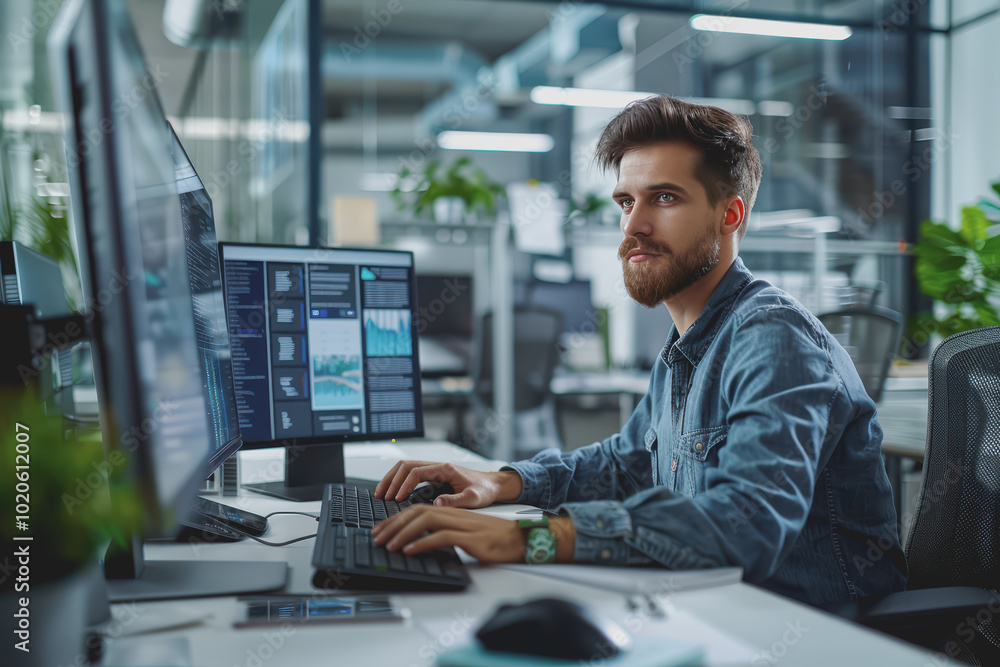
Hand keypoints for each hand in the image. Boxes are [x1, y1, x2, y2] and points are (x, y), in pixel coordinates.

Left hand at [370, 505, 524, 561]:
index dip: (397, 519)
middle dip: (394, 524)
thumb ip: (445, 533)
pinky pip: (442, 537)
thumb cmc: (495, 538)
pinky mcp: (471, 538)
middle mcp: (454, 514)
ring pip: (426, 521)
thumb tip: (421, 544)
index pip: (418, 510)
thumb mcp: (465, 533)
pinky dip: (423, 543)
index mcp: (451, 511)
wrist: (521, 538)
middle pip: (417, 512)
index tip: (382, 530)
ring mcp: (463, 525)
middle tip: (377, 537)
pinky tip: (411, 551)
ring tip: (389, 545)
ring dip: (404, 533)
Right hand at [373, 460, 521, 508]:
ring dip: (392, 479)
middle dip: (392, 479)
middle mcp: (438, 466)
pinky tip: (393, 493)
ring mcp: (434, 470)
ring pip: (406, 468)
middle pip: (406, 465)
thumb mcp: (473, 498)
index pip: (417, 472)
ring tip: (381, 493)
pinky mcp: (433, 476)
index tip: (397, 498)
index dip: (405, 485)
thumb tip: (437, 503)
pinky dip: (399, 481)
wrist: (493, 485)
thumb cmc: (484, 490)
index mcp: (445, 469)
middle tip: (382, 495)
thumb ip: (456, 500)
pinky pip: (411, 475)